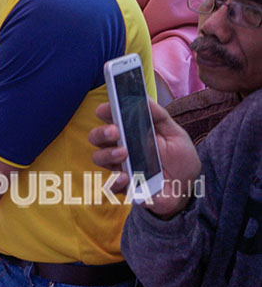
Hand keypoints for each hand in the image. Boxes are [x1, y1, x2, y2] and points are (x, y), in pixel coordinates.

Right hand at [88, 100, 200, 218]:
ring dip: (107, 154)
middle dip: (101, 132)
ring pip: (99, 158)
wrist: (189, 189)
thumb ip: (160, 117)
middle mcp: (120, 147)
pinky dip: (115, 181)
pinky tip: (126, 177)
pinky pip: (110, 185)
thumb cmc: (180, 159)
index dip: (104, 111)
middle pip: (97, 137)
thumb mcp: (175, 134)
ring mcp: (120, 167)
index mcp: (130, 132)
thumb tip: (145, 98)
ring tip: (123, 153)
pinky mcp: (124, 187)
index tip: (105, 108)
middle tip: (114, 131)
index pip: (110, 118)